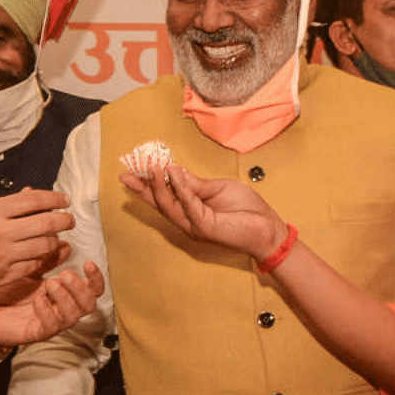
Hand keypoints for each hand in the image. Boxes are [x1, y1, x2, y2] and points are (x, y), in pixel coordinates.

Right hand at [0, 189, 74, 304]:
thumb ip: (1, 207)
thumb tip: (28, 197)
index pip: (33, 200)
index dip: (55, 199)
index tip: (64, 200)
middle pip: (46, 224)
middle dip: (64, 221)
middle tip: (69, 220)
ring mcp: (2, 257)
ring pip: (43, 247)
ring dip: (54, 241)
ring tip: (56, 238)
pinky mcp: (2, 277)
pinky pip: (32, 267)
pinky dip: (40, 260)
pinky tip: (41, 256)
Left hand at [0, 261, 104, 345]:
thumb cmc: (8, 289)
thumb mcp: (29, 270)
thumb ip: (48, 260)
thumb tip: (66, 246)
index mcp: (65, 293)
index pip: (92, 289)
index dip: (96, 278)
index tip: (88, 263)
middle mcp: (62, 309)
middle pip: (88, 305)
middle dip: (80, 289)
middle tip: (65, 275)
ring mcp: (51, 322)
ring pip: (72, 317)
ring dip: (65, 299)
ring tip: (50, 284)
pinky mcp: (36, 333)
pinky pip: (51, 327)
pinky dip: (47, 312)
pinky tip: (38, 300)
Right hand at [121, 164, 287, 260]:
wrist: (267, 227)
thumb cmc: (245, 209)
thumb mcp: (216, 189)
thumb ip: (195, 184)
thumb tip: (174, 171)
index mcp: (189, 211)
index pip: (162, 197)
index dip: (145, 185)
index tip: (130, 172)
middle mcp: (188, 221)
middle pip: (159, 204)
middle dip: (142, 188)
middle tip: (127, 173)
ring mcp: (195, 226)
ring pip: (170, 206)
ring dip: (159, 186)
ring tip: (152, 166)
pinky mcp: (207, 228)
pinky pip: (190, 207)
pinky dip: (181, 190)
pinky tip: (174, 175)